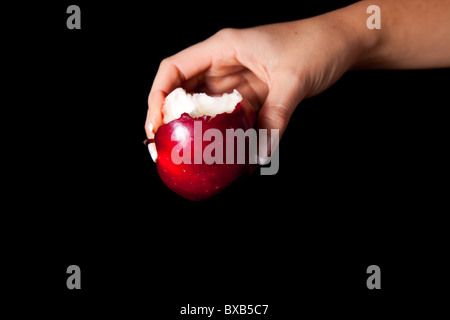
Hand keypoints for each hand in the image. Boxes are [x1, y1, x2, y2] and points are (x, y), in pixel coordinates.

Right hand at [145, 15, 362, 160]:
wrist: (341, 42)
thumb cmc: (316, 44)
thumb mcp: (294, 79)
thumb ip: (275, 117)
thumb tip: (259, 155)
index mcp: (223, 47)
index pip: (174, 68)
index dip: (157, 96)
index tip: (155, 124)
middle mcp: (223, 63)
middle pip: (183, 90)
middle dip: (169, 118)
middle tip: (164, 148)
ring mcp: (236, 80)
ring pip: (203, 106)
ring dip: (195, 129)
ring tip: (187, 154)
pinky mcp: (250, 94)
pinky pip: (228, 116)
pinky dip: (222, 133)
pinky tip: (222, 151)